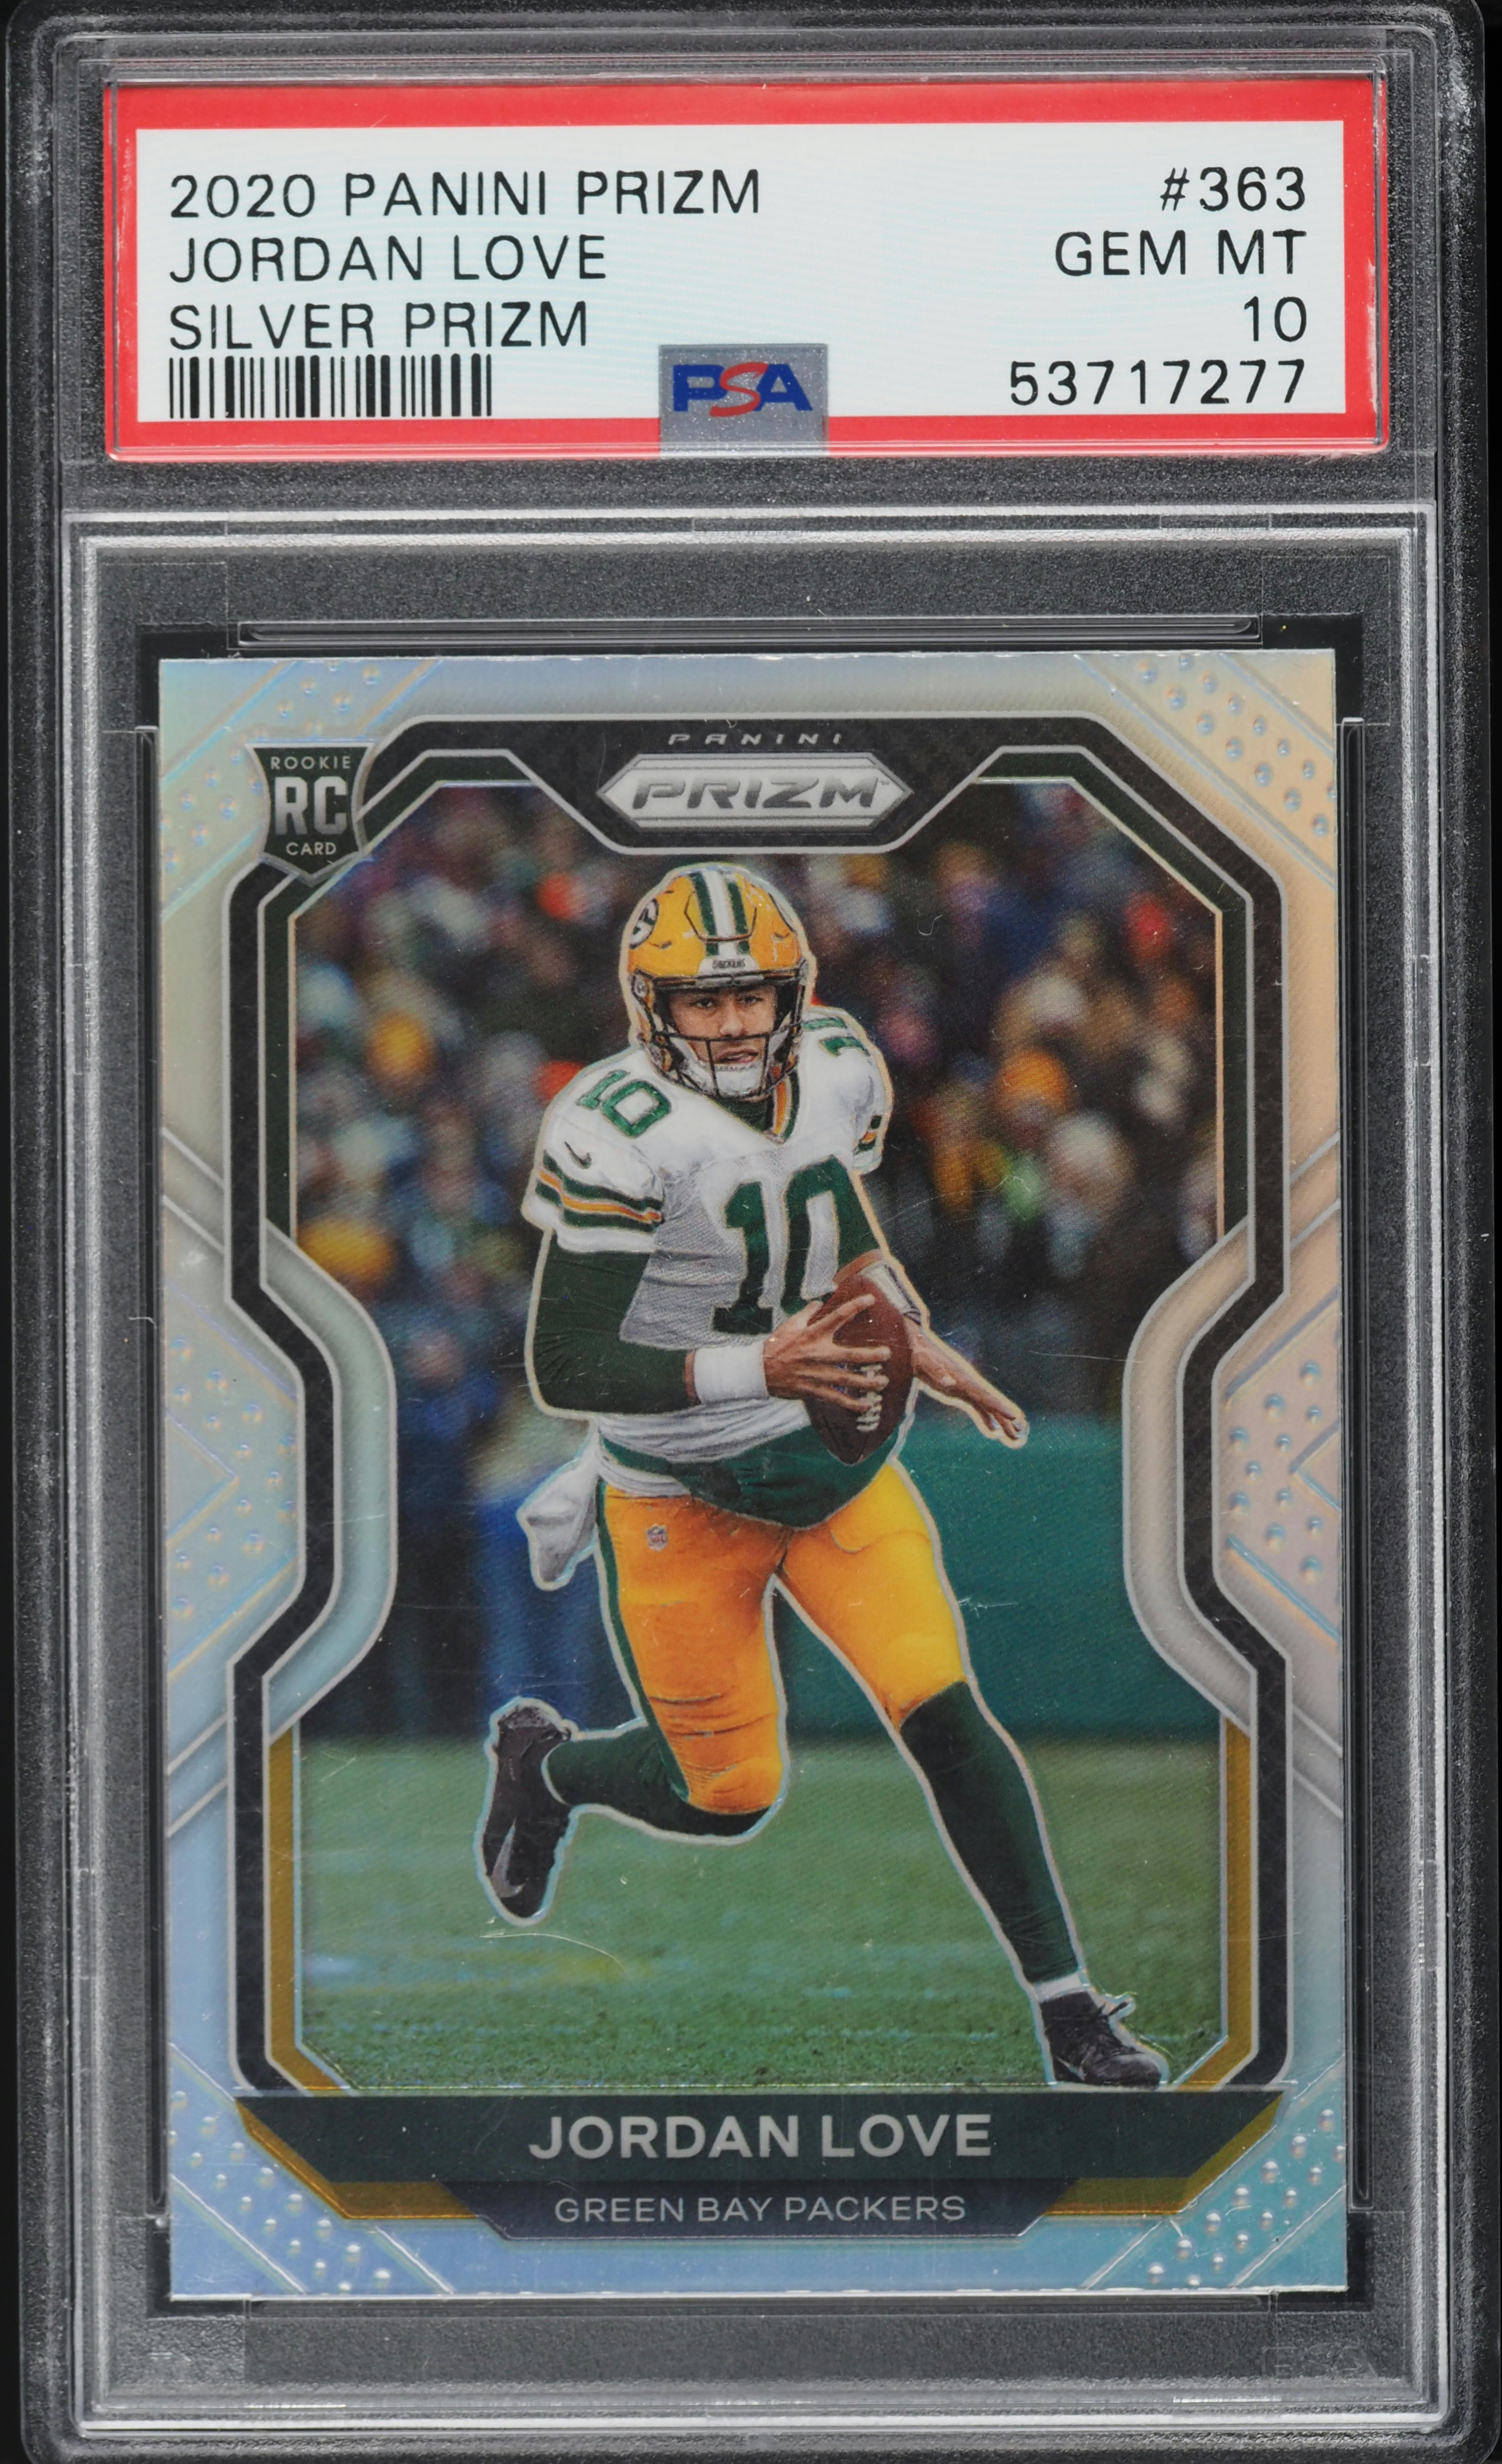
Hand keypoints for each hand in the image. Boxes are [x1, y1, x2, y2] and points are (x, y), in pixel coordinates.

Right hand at [763, 1296, 890, 1414]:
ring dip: (868, 1382)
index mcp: (813, 1334)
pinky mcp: (814, 1390)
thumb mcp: (790, 1324)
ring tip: (883, 1382)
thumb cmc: (776, 1345)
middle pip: (851, 1355)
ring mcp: (817, 1374)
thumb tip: (819, 1302)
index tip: (871, 1300)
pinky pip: (837, 1399)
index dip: (856, 1306)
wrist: (759, 1371)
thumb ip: (808, 1313)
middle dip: (872, 1356)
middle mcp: (818, 1353)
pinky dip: (853, 1404)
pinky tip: (867, 1405)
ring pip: (848, 1380)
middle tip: (887, 1354)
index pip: (838, 1316)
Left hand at [910, 1326, 1027, 1445]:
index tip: (1013, 1416)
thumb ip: (937, 1372)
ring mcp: (966, 1388)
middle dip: (1005, 1419)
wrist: (916, 1346)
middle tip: (1019, 1434)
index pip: (984, 1395)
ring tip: (1014, 1436)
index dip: (999, 1406)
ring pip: (987, 1407)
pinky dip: (987, 1419)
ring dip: (1000, 1421)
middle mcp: (969, 1384)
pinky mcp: (960, 1392)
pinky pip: (978, 1408)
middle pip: (991, 1404)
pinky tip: (994, 1429)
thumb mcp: (925, 1363)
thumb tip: (949, 1382)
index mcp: (963, 1380)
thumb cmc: (920, 1355)